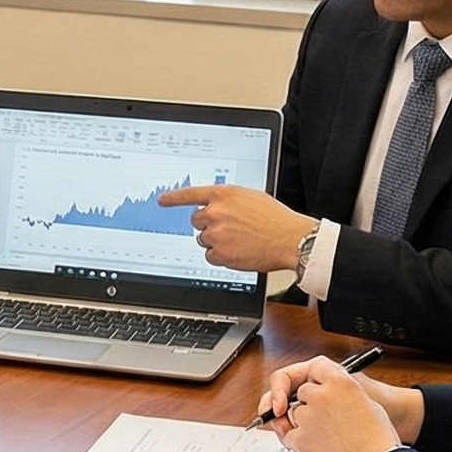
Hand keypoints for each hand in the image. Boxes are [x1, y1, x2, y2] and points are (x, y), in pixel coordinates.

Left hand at [156, 184, 315, 272]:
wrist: (289, 239)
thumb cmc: (275, 219)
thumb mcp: (251, 198)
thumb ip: (229, 201)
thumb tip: (215, 207)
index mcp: (223, 194)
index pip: (191, 194)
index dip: (174, 198)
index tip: (162, 200)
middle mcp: (215, 212)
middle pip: (196, 221)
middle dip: (209, 226)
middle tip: (230, 230)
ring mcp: (215, 233)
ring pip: (203, 240)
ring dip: (217, 242)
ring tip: (240, 241)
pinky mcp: (219, 253)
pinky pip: (210, 256)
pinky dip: (222, 257)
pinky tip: (239, 252)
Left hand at [256, 361, 425, 444]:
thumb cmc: (378, 441)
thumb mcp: (367, 404)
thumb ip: (342, 394)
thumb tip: (325, 396)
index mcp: (342, 382)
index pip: (317, 367)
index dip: (314, 378)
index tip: (314, 387)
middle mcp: (321, 395)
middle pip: (302, 392)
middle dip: (309, 405)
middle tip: (326, 421)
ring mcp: (308, 416)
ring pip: (294, 414)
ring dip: (304, 424)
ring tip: (329, 439)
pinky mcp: (299, 437)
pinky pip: (289, 436)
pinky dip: (299, 443)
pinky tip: (320, 450)